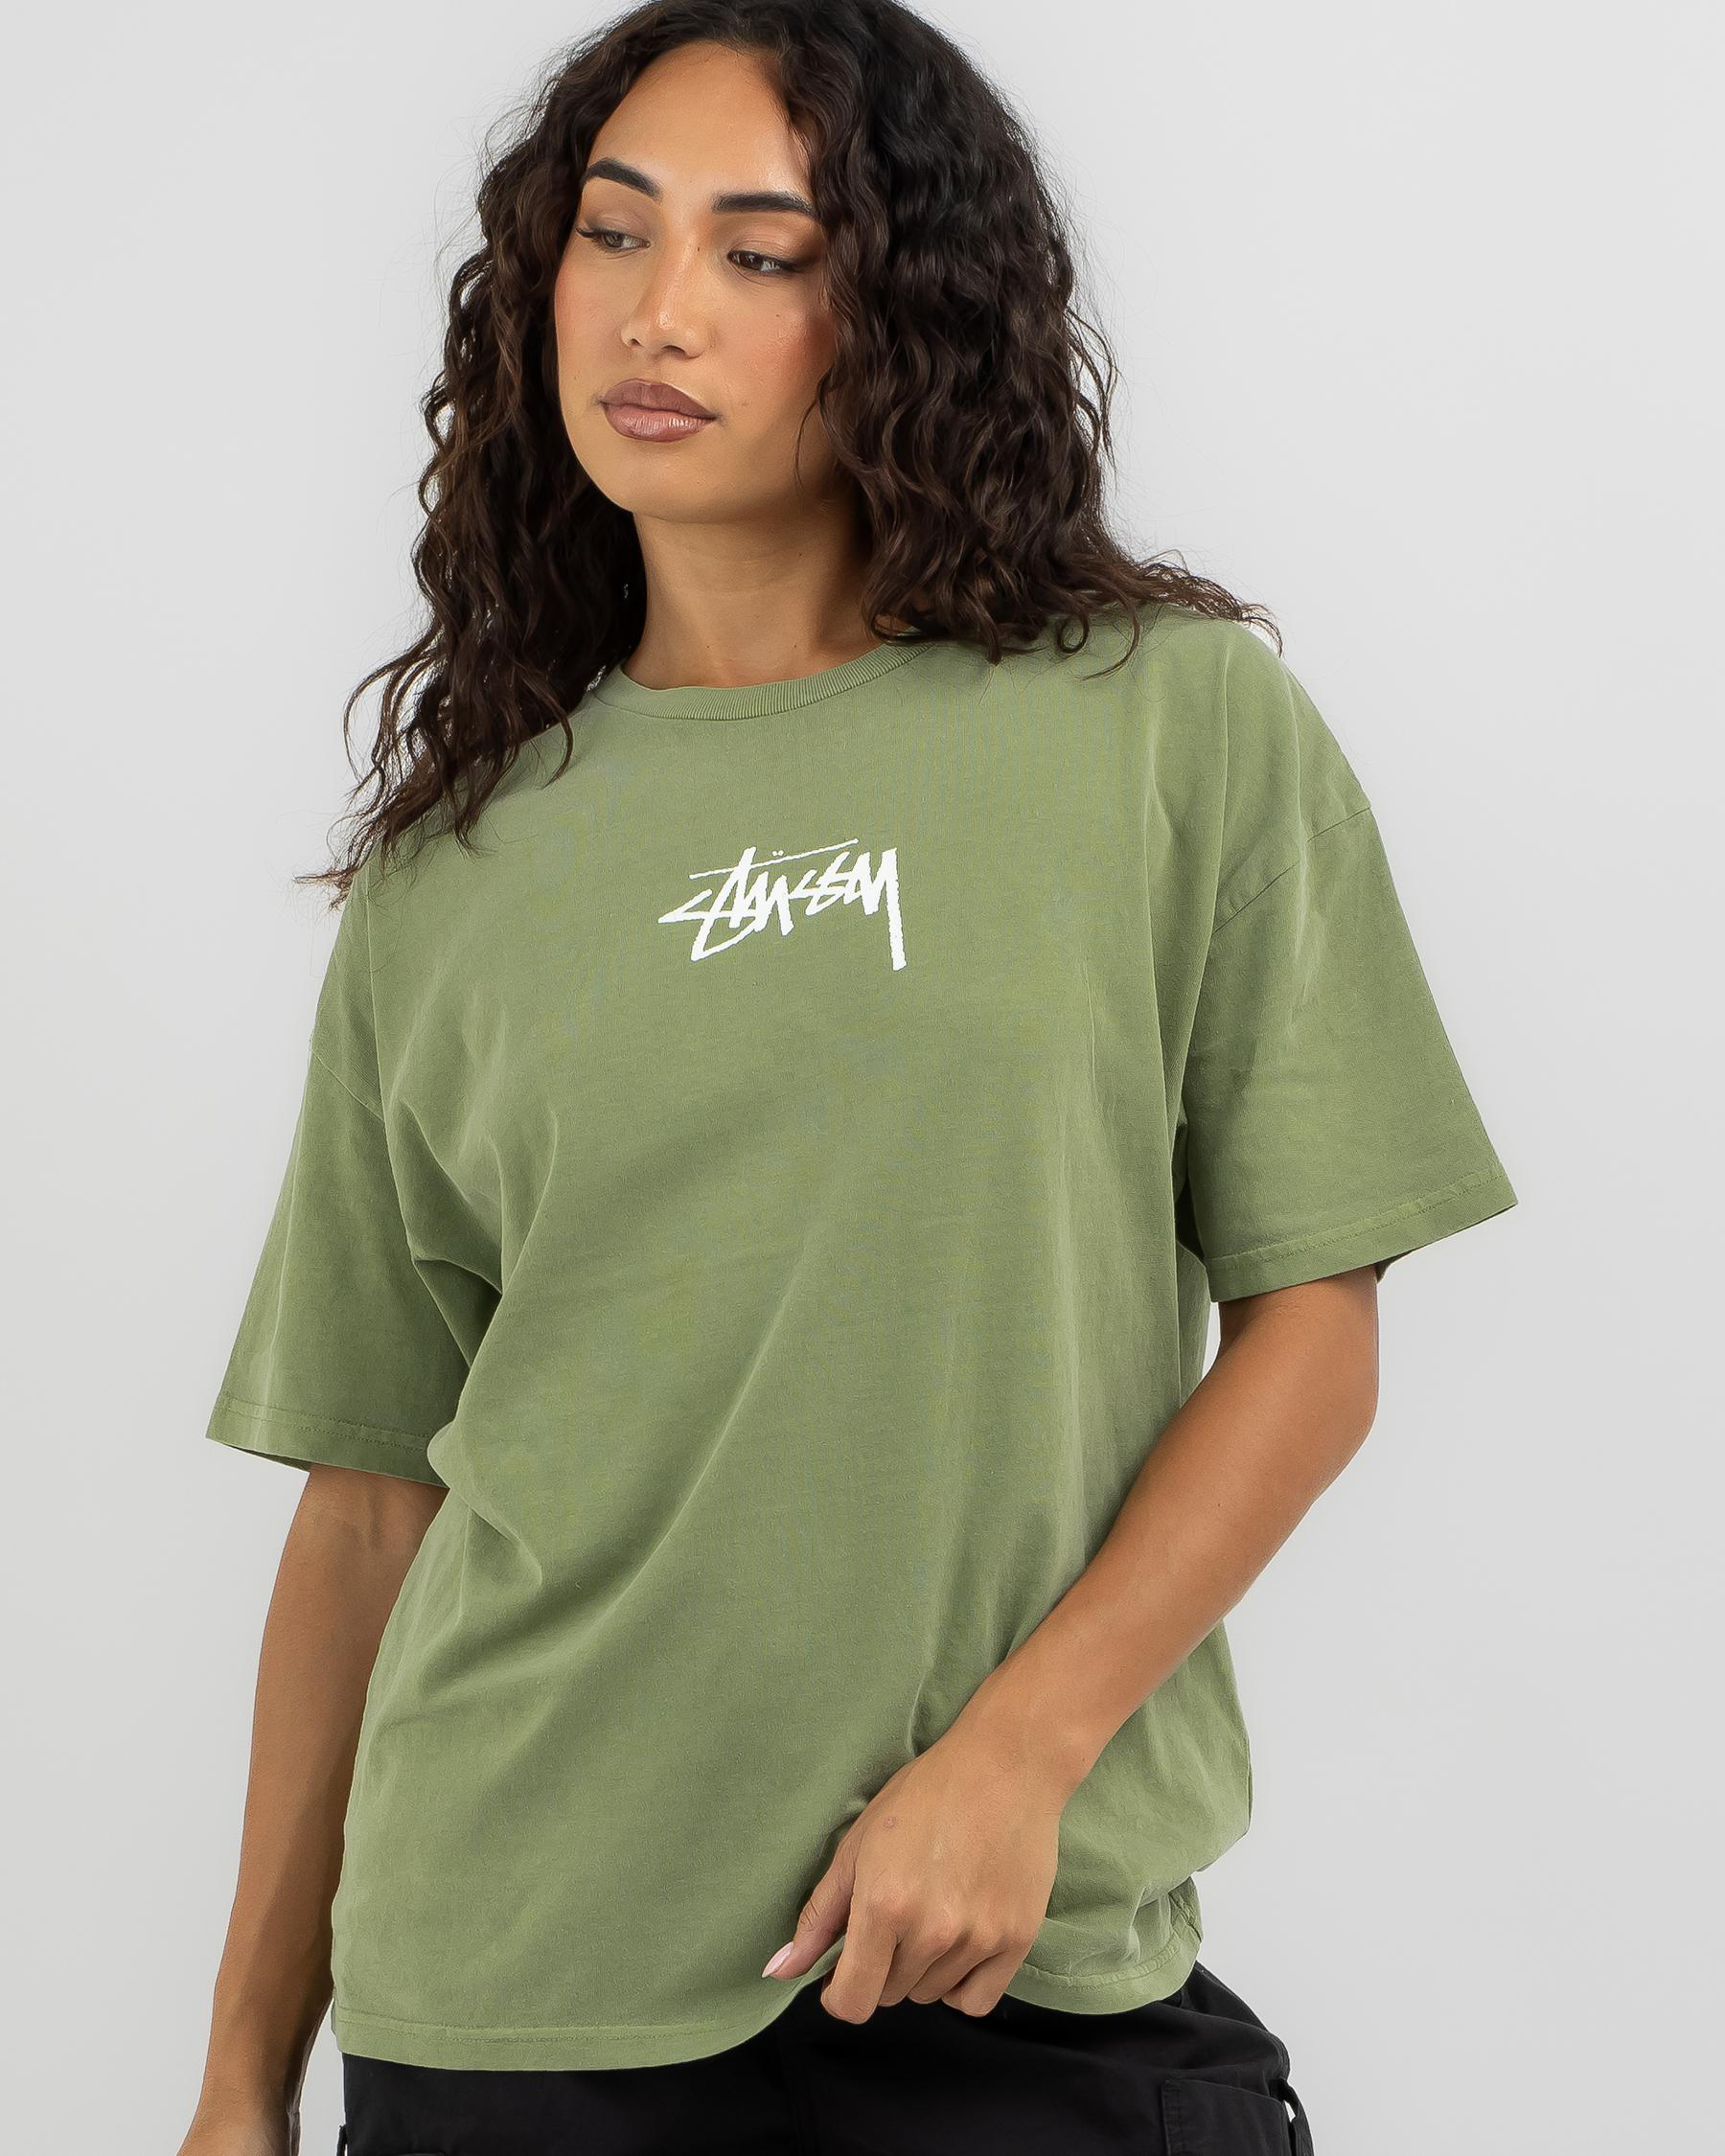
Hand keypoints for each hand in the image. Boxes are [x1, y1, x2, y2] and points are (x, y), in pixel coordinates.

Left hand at [761, 1717, 1066, 2020]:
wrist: (1004, 1765)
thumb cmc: (925, 1795)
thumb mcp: (857, 1846)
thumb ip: (819, 1916)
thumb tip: (779, 1971)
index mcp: (884, 1905)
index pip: (851, 2001)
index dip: (837, 1994)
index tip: (841, 1973)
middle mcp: (932, 1930)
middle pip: (890, 1995)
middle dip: (880, 1967)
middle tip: (893, 1917)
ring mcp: (979, 1937)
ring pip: (930, 1996)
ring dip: (921, 1970)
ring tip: (931, 1912)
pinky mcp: (1018, 1939)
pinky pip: (976, 2001)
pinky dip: (961, 1983)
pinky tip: (959, 1943)